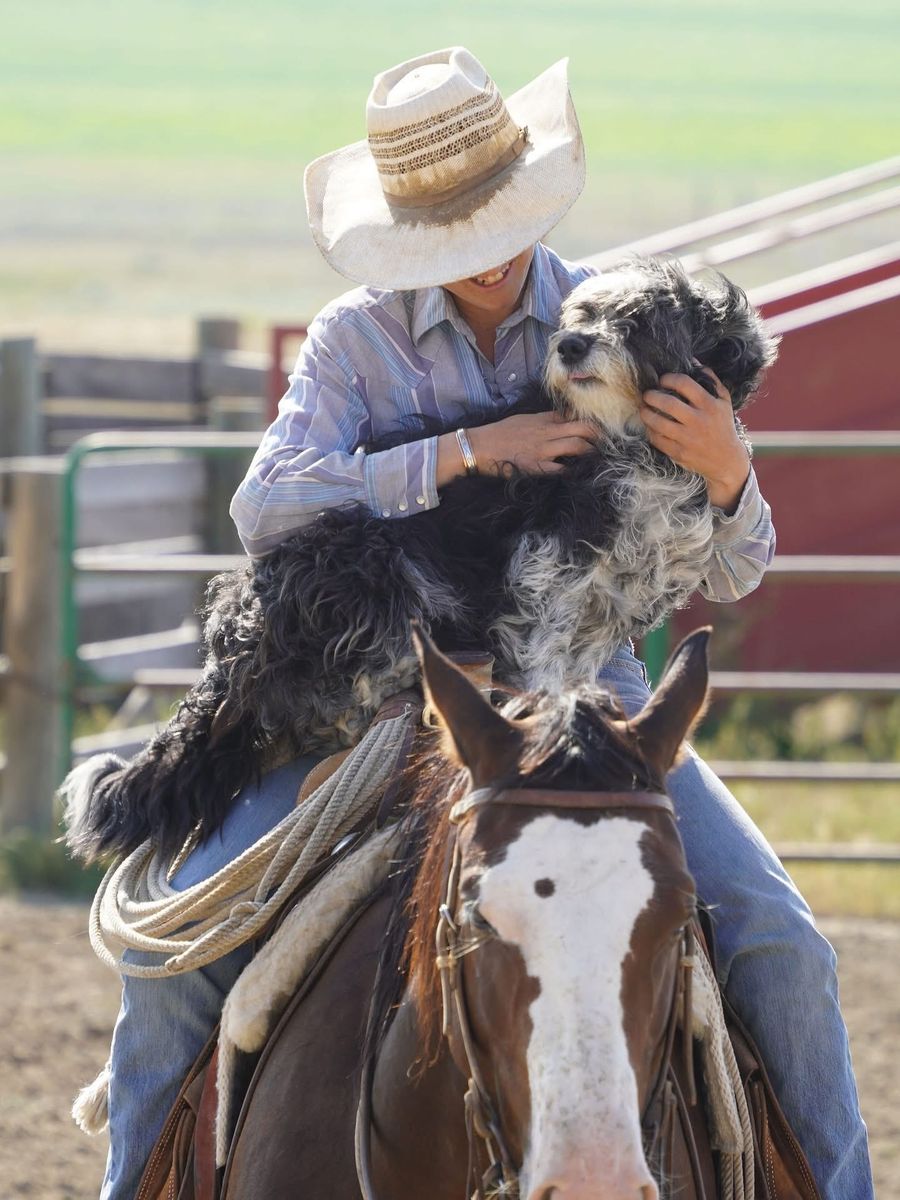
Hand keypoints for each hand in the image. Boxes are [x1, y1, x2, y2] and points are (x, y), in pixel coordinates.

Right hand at [437, 411, 596, 485]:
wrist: (479, 446)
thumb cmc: (500, 433)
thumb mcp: (525, 419)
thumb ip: (546, 419)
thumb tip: (565, 418)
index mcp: (544, 420)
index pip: (575, 417)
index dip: (592, 423)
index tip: (602, 430)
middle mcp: (547, 432)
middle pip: (583, 429)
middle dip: (599, 436)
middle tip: (607, 444)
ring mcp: (542, 450)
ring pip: (577, 446)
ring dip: (590, 452)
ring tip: (597, 458)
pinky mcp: (536, 467)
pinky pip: (560, 469)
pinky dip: (572, 470)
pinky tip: (579, 473)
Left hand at [639, 366, 749, 512]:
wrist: (726, 460)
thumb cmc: (723, 425)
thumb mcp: (723, 401)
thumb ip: (711, 380)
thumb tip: (693, 361)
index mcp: (709, 405)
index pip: (684, 384)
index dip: (668, 378)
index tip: (662, 380)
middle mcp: (698, 421)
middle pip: (667, 403)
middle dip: (652, 395)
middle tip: (647, 394)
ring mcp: (688, 438)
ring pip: (658, 422)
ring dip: (646, 413)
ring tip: (643, 408)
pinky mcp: (679, 453)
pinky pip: (657, 439)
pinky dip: (650, 430)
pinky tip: (650, 425)